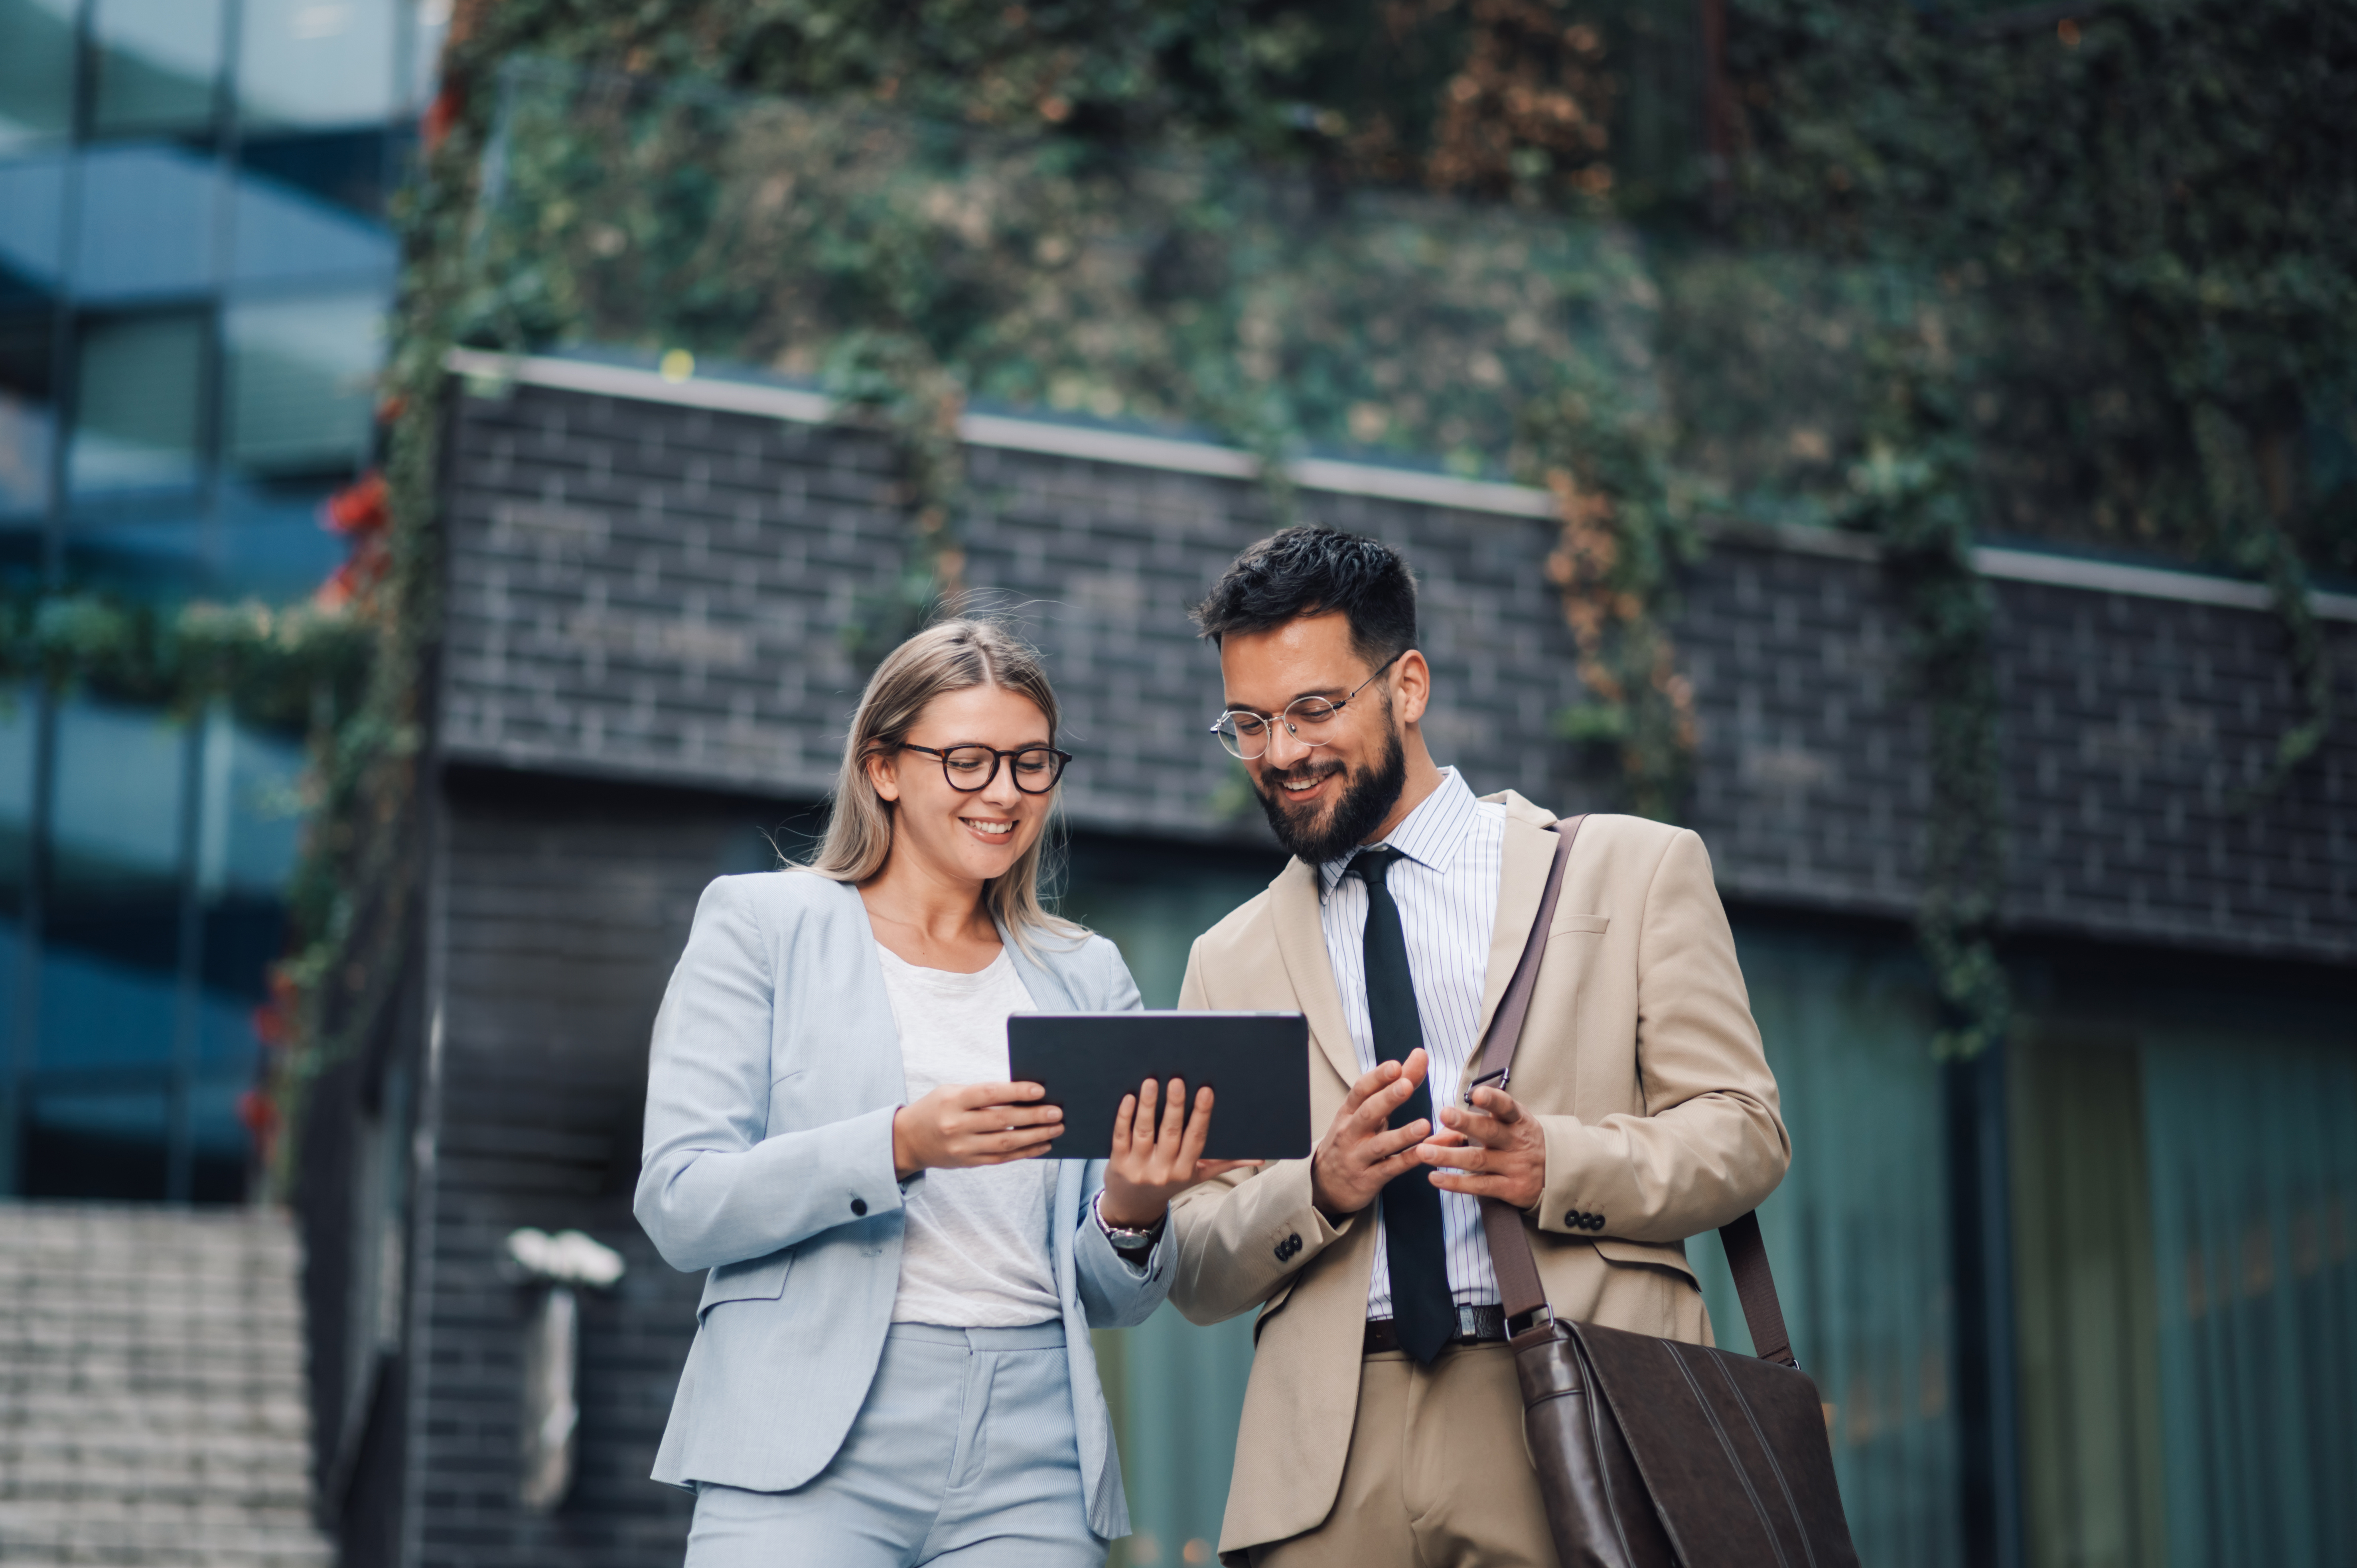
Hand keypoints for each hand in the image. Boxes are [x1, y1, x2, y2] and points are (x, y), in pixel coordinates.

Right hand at [892, 1082, 1063, 1177]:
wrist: (908, 1140)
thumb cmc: (936, 1108)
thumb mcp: (951, 1092)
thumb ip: (981, 1094)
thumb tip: (1024, 1095)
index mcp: (952, 1101)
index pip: (989, 1094)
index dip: (1016, 1092)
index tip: (1040, 1090)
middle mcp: (956, 1125)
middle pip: (1002, 1121)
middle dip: (1033, 1117)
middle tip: (1057, 1112)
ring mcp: (962, 1147)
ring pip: (1005, 1143)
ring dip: (1035, 1136)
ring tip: (1056, 1129)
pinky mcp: (968, 1163)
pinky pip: (1002, 1159)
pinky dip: (1024, 1152)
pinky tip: (1042, 1145)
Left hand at [1099, 1079, 1261, 1227]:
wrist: (1133, 1207)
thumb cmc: (1169, 1184)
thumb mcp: (1198, 1176)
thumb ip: (1226, 1164)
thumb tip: (1260, 1158)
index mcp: (1186, 1169)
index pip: (1196, 1139)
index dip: (1201, 1115)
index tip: (1205, 1091)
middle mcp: (1163, 1169)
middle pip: (1170, 1133)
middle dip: (1175, 1105)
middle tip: (1177, 1080)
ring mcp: (1139, 1166)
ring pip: (1144, 1132)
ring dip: (1147, 1106)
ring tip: (1151, 1081)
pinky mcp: (1118, 1163)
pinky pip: (1120, 1137)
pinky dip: (1124, 1117)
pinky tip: (1128, 1098)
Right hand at [1310, 1049, 1431, 1219]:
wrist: (1324, 1184)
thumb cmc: (1352, 1140)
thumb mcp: (1367, 1112)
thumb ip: (1396, 1084)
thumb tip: (1419, 1055)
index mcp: (1349, 1112)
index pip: (1361, 1090)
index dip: (1378, 1077)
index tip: (1396, 1065)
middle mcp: (1350, 1133)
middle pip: (1367, 1112)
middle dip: (1387, 1098)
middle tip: (1405, 1084)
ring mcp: (1358, 1157)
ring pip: (1379, 1144)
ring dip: (1402, 1134)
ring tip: (1424, 1125)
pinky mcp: (1368, 1179)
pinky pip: (1389, 1169)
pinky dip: (1406, 1161)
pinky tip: (1424, 1153)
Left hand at [1419, 1084, 1545, 1208]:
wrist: (1556, 1173)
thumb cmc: (1518, 1142)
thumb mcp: (1503, 1126)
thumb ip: (1465, 1128)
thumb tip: (1429, 1138)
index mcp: (1516, 1120)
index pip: (1506, 1107)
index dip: (1492, 1100)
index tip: (1477, 1094)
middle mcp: (1516, 1141)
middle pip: (1490, 1131)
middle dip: (1466, 1123)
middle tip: (1444, 1114)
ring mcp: (1514, 1166)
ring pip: (1479, 1160)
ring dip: (1449, 1156)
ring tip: (1423, 1152)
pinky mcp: (1511, 1188)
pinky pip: (1481, 1186)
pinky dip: (1456, 1183)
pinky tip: (1435, 1178)